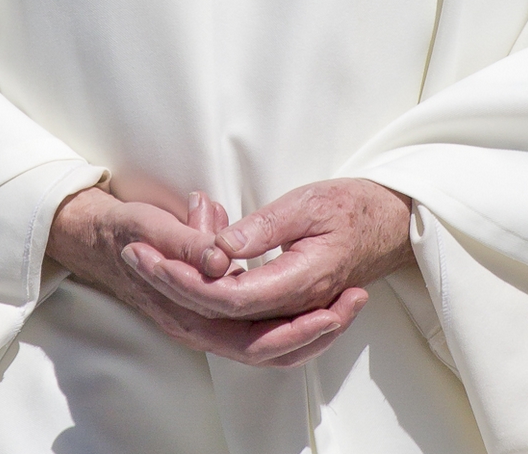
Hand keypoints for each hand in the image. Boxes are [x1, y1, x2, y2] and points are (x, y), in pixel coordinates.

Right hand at [47, 187, 365, 366]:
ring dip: (310, 332)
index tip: (336, 301)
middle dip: (316, 331)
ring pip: (268, 349)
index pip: (252, 334)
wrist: (100, 241)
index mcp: (184, 311)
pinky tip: (320, 303)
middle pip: (268, 351)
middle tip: (355, 301)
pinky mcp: (213, 320)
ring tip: (349, 302)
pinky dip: (293, 326)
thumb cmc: (127, 231)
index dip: (299, 322)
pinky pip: (260, 336)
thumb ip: (187, 241)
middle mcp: (197, 330)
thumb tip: (220, 257)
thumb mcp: (151, 225)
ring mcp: (205, 329)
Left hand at [126, 179, 414, 320]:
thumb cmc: (353, 207)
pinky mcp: (286, 307)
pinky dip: (205, 300)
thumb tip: (220, 247)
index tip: (153, 256)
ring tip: (151, 266)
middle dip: (172, 291)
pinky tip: (183, 276)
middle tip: (137, 258)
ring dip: (184, 300)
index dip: (187, 281)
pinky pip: (240, 319)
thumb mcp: (310, 203)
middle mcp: (295, 306)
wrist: (390, 224)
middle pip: (221, 319)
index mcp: (301, 281)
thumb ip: (265, 227)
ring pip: (227, 324)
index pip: (231, 298)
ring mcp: (291, 311)